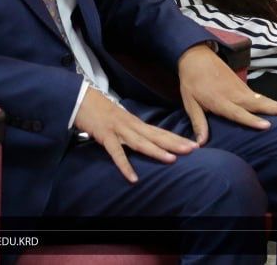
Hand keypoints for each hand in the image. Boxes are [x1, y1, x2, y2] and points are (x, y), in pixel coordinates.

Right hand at [73, 88, 197, 183]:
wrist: (81, 98)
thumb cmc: (101, 111)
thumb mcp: (121, 121)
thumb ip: (133, 131)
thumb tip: (147, 141)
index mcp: (136, 123)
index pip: (160, 132)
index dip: (177, 138)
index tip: (194, 144)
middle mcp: (131, 125)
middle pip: (156, 136)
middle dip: (175, 143)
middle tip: (193, 149)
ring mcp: (119, 130)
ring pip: (141, 142)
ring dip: (156, 151)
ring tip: (172, 159)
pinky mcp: (105, 136)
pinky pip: (116, 153)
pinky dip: (125, 165)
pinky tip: (133, 178)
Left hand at [177, 44, 276, 144]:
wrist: (196, 57)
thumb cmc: (191, 82)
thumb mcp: (190, 102)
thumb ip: (198, 122)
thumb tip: (200, 144)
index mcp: (220, 100)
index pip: (238, 113)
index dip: (252, 120)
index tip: (267, 126)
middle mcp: (234, 95)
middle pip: (259, 104)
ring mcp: (241, 89)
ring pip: (263, 99)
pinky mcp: (243, 87)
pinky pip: (260, 97)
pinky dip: (272, 103)